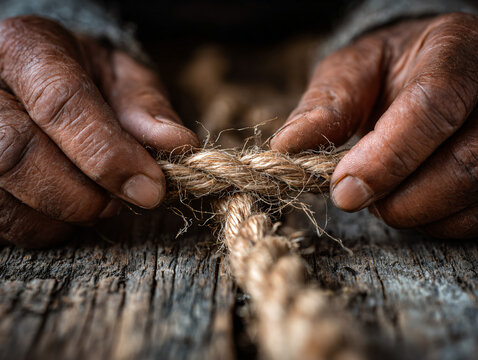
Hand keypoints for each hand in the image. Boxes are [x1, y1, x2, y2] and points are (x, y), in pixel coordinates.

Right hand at [0, 16, 198, 246]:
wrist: (43, 81)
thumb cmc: (87, 79)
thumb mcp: (123, 77)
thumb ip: (147, 108)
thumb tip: (177, 143)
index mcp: (25, 48)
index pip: (60, 102)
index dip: (108, 153)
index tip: (150, 187)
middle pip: (17, 151)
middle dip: (82, 194)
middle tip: (122, 202)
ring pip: (3, 197)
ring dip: (62, 216)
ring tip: (96, 204)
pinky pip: (0, 221)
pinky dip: (40, 228)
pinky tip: (64, 212)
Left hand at [271, 13, 477, 237]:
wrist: (427, 73)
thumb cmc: (387, 71)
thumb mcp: (352, 71)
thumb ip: (325, 105)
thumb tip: (287, 146)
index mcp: (455, 50)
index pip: (433, 106)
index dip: (386, 157)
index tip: (343, 190)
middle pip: (462, 163)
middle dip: (397, 197)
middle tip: (355, 194)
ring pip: (471, 196)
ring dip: (413, 212)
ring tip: (382, 190)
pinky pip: (474, 218)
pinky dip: (433, 222)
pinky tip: (410, 199)